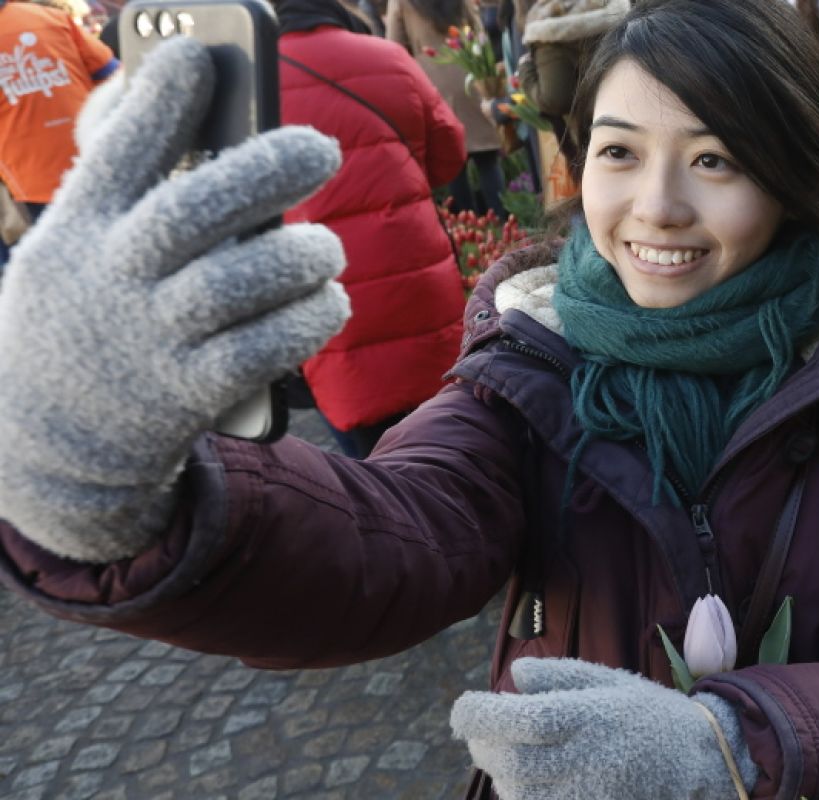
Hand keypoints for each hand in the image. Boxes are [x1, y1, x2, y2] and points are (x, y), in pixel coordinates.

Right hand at [0, 37, 349, 562]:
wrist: (52, 440)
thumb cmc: (89, 314)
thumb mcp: (77, 248)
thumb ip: (130, 192)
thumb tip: (204, 117)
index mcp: (79, 232)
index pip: (116, 155)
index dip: (157, 103)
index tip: (201, 57)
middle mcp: (113, 281)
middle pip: (189, 214)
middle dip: (261, 173)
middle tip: (321, 148)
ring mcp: (151, 340)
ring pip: (234, 285)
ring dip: (298, 257)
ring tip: (326, 246)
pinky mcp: (190, 393)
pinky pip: (262, 348)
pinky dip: (307, 319)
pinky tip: (328, 300)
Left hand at [450, 658, 756, 799]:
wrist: (698, 758)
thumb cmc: (647, 713)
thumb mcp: (609, 680)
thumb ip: (560, 677)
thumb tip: (513, 676)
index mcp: (591, 715)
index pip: (523, 718)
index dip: (481, 715)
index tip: (461, 709)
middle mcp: (589, 756)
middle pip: (512, 760)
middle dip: (483, 745)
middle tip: (477, 732)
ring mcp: (591, 791)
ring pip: (520, 792)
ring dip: (499, 773)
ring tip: (502, 754)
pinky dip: (521, 796)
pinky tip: (522, 780)